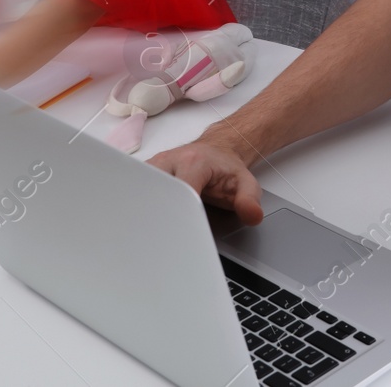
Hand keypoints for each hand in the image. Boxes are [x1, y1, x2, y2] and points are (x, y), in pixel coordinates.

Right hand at [147, 137, 263, 224]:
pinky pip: (137, 188)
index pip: (179, 190)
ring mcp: (154, 165)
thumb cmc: (226, 170)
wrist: (216, 151)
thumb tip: (252, 215)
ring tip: (149, 232)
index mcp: (194, 162)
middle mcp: (170, 160)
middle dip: (156, 214)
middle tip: (160, 239)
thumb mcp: (246, 183)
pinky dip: (139, 204)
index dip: (178, 212)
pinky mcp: (146, 172)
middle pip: (154, 189)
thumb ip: (249, 200)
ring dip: (144, 209)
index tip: (181, 231)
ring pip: (141, 188)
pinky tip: (144, 220)